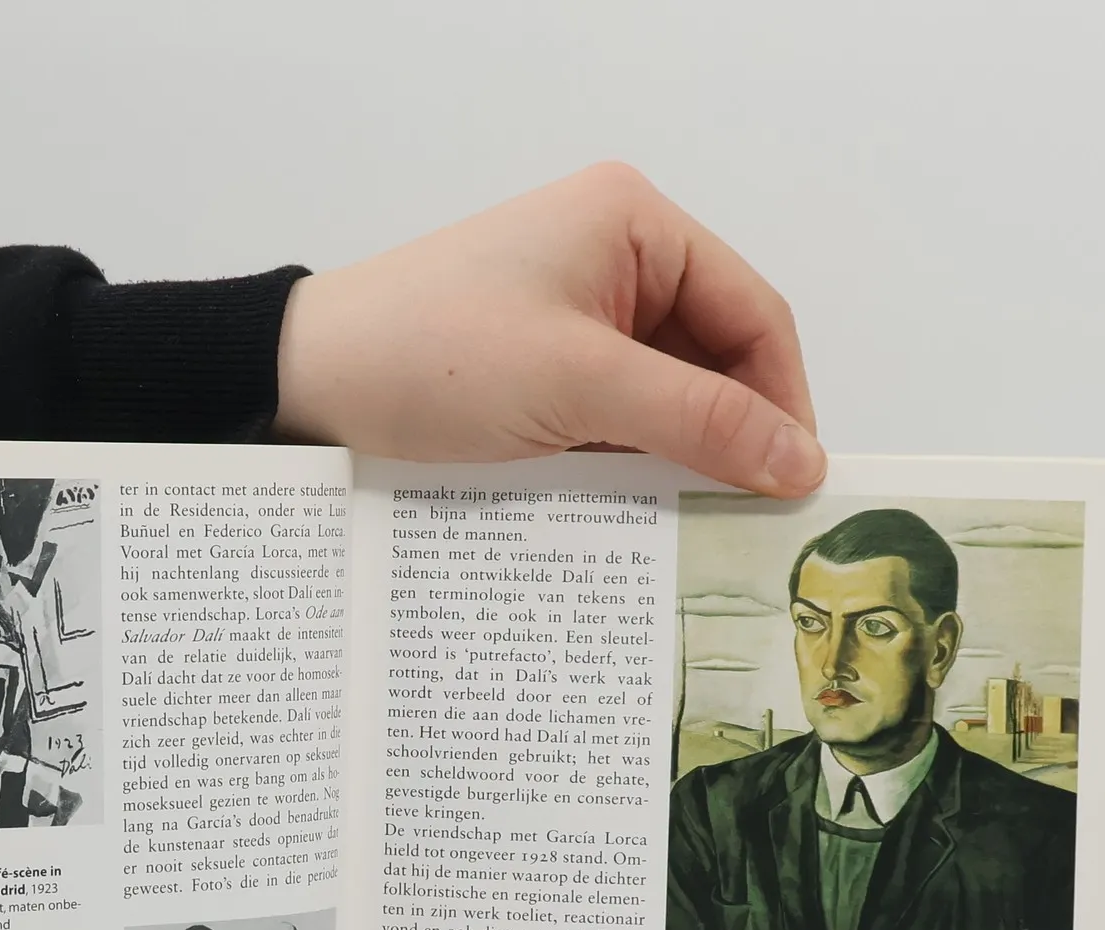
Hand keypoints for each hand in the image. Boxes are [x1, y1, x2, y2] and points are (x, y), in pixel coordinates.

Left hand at [274, 163, 823, 496]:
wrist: (305, 385)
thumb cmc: (430, 356)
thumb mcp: (577, 386)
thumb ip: (696, 420)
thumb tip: (799, 460)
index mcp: (633, 224)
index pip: (752, 313)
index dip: (783, 399)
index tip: (795, 484)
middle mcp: (613, 261)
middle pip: (714, 360)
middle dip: (732, 436)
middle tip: (750, 522)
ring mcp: (574, 320)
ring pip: (664, 400)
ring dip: (679, 461)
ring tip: (695, 530)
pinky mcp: (540, 374)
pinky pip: (614, 423)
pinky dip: (629, 468)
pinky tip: (635, 520)